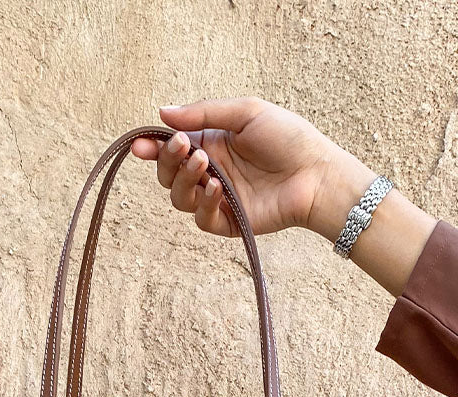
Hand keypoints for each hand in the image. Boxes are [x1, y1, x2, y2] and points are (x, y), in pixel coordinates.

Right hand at [130, 98, 361, 237]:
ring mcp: (219, 199)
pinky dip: (204, 204)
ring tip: (204, 164)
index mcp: (212, 144)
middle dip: (168, 162)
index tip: (140, 145)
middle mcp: (211, 172)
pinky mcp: (230, 222)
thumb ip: (204, 113)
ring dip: (184, 180)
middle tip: (184, 148)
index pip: (171, 149)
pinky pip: (202, 220)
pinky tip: (217, 188)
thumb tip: (162, 113)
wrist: (317, 173)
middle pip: (168, 176)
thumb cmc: (289, 138)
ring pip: (179, 199)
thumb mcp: (246, 113)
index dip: (152, 148)